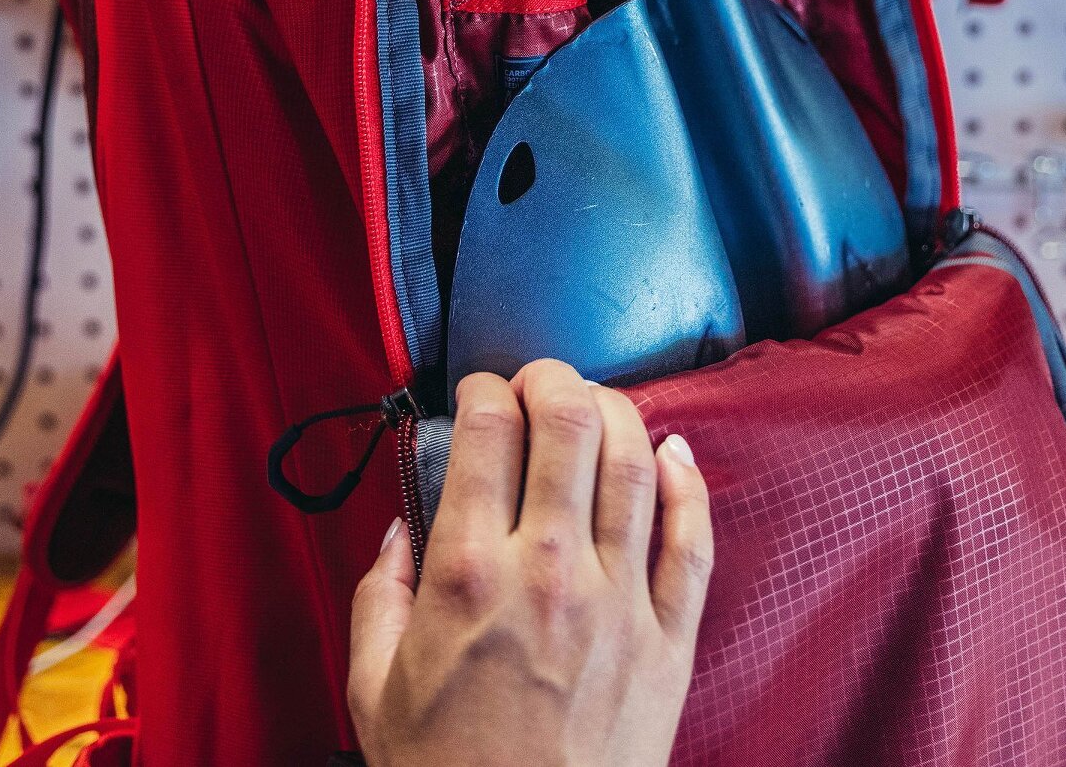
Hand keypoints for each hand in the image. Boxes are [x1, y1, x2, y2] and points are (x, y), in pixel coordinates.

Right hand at [348, 361, 712, 766]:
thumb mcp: (372, 688)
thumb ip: (378, 593)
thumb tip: (403, 528)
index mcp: (469, 575)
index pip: (487, 430)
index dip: (482, 388)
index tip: (478, 393)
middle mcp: (550, 570)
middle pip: (569, 421)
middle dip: (553, 378)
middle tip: (539, 381)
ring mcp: (619, 602)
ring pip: (635, 461)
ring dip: (617, 410)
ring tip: (596, 406)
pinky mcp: (669, 641)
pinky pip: (692, 539)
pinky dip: (689, 483)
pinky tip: (673, 452)